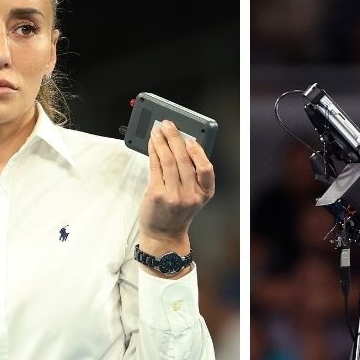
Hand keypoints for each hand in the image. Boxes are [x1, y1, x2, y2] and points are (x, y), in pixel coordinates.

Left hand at [138, 120, 215, 249]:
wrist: (163, 234)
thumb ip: (191, 175)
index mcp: (204, 193)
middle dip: (175, 138)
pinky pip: (155, 167)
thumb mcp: (192, 196)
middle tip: (168, 125)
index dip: (198, 151)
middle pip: (184, 159)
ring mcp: (173, 195)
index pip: (206, 169)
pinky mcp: (157, 194)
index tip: (191, 138)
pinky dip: (154, 152)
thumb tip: (181, 145)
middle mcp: (191, 195)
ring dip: (162, 142)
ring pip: (168, 160)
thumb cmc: (177, 213)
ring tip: (158, 131)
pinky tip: (152, 144)